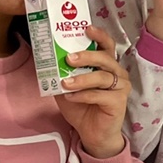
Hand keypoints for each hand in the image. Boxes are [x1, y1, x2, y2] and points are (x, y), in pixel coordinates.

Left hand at [56, 26, 131, 158]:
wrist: (92, 133)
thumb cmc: (82, 107)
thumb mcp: (66, 87)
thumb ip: (60, 74)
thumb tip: (42, 59)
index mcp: (107, 65)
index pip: (107, 45)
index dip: (99, 35)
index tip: (86, 28)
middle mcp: (117, 73)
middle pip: (105, 58)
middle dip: (87, 56)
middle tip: (69, 58)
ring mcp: (120, 87)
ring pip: (103, 77)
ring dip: (83, 79)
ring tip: (65, 83)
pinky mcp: (119, 102)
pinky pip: (100, 95)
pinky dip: (84, 95)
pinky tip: (71, 98)